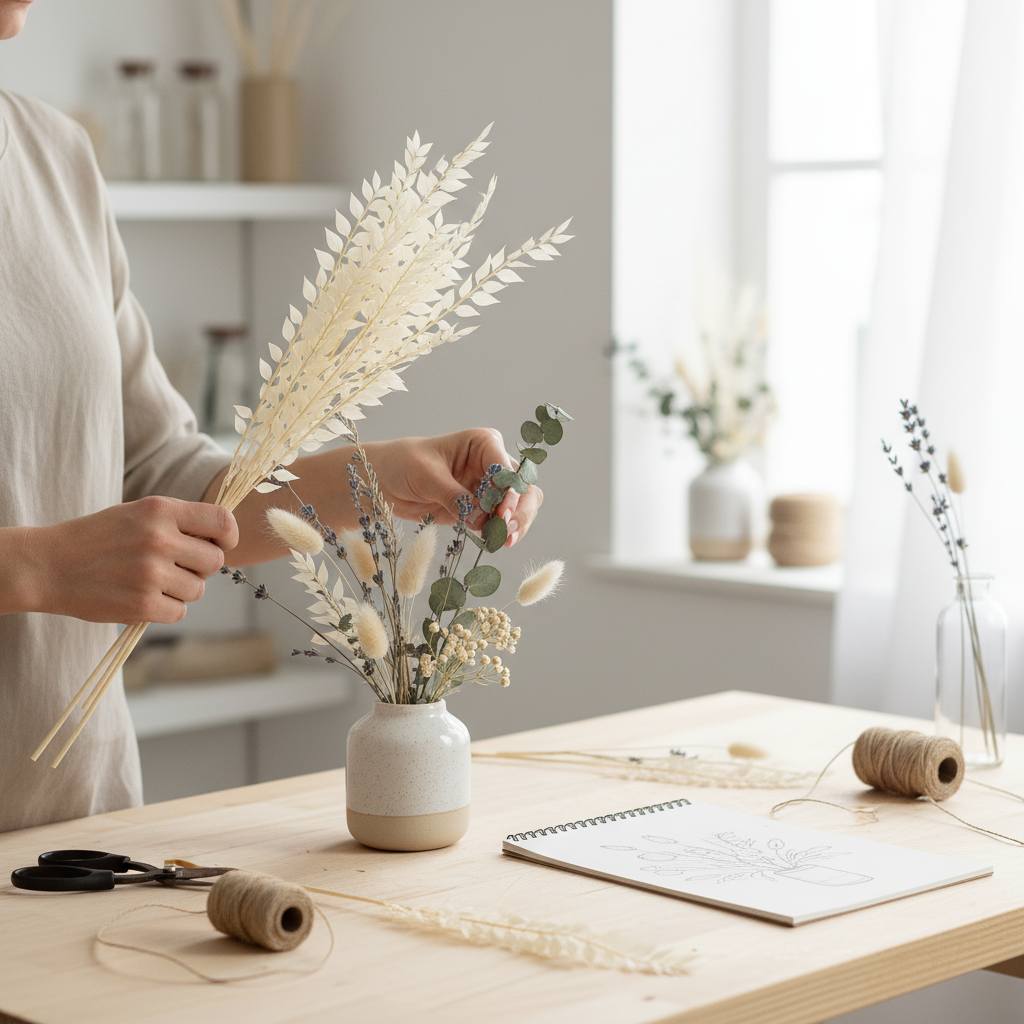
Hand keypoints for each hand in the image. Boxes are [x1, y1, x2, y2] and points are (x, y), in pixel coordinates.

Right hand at [27, 496, 237, 623]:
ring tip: (151, 581)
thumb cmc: (97, 538)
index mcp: (161, 510)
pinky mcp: (142, 604)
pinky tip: (142, 597)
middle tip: (174, 567)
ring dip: (181, 590)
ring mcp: (151, 572)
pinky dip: (165, 609)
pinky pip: (179, 611)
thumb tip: (221, 540)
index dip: (228, 537)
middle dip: (200, 568)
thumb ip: (178, 522)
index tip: (220, 545)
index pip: (222, 521)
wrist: (48, 565)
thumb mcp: (137, 514)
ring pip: (198, 589)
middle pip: (215, 561)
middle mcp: (160, 539)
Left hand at [362, 429, 543, 545]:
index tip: (502, 515)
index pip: (507, 469)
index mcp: (484, 443)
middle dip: (519, 511)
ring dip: (516, 524)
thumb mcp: (426, 476)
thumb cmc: (403, 464)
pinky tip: (494, 542)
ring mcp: (489, 487)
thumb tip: (481, 519)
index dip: (510, 492)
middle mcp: (492, 463)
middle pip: (523, 488)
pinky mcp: (481, 508)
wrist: (384, 481)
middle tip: (505, 532)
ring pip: (520, 506)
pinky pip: (501, 522)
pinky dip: (502, 533)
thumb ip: (455, 497)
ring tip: (503, 541)